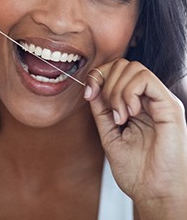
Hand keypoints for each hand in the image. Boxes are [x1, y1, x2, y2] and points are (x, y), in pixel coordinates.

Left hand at [84, 58, 186, 218]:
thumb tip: (92, 87)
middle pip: (123, 64)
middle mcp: (150, 98)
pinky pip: (145, 79)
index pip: (117, 71)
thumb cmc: (136, 171)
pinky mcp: (169, 106)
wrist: (154, 194)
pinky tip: (130, 113)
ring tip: (121, 117)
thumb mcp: (109, 134)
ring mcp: (161, 100)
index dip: (99, 75)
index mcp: (137, 103)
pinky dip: (129, 92)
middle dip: (106, 82)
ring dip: (117, 91)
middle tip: (109, 111)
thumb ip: (101, 110)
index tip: (88, 93)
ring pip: (133, 68)